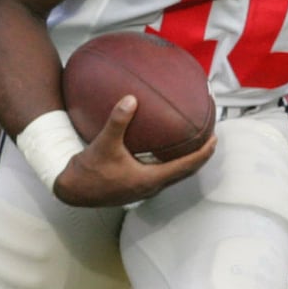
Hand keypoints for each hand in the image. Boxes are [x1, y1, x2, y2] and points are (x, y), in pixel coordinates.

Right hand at [55, 95, 215, 206]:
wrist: (72, 190)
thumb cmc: (89, 170)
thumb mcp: (103, 143)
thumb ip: (118, 121)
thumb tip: (131, 98)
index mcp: (150, 179)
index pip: (186, 167)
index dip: (203, 154)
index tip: (215, 139)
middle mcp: (151, 187)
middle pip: (185, 172)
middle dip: (199, 156)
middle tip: (210, 139)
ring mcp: (143, 189)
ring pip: (173, 174)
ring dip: (186, 161)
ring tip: (193, 143)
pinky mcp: (135, 187)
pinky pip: (161, 174)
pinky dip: (169, 162)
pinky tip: (163, 149)